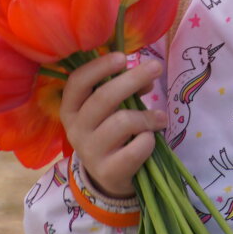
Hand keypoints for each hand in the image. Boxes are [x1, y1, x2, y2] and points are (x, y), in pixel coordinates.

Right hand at [59, 52, 167, 198]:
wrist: (108, 176)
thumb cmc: (111, 131)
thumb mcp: (112, 108)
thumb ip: (126, 88)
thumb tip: (147, 77)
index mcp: (71, 108)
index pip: (77, 81)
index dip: (99, 67)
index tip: (122, 57)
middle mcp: (75, 129)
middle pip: (103, 98)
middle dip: (132, 79)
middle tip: (156, 67)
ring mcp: (90, 152)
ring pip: (122, 122)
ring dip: (147, 116)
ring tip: (161, 118)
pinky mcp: (108, 172)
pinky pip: (134, 149)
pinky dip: (148, 140)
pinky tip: (151, 139)